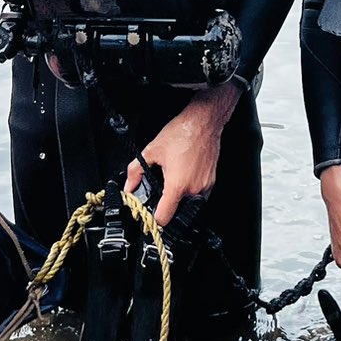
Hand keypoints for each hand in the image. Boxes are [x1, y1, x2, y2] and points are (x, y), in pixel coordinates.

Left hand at [126, 84, 240, 227]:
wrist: (203, 121)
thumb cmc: (182, 132)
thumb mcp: (151, 150)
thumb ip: (135, 171)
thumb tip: (129, 185)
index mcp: (177, 185)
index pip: (165, 218)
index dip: (154, 219)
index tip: (150, 216)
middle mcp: (193, 189)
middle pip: (177, 211)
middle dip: (167, 205)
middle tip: (161, 193)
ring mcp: (204, 186)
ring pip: (189, 203)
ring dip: (180, 197)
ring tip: (173, 180)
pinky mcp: (211, 181)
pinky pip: (199, 194)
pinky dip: (190, 189)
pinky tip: (184, 175)